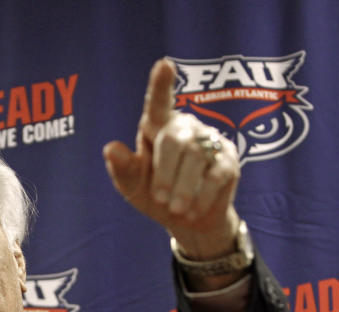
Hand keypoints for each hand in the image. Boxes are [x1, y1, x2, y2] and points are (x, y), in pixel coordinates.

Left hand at [103, 58, 241, 261]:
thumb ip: (123, 168)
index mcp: (157, 126)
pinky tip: (193, 210)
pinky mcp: (228, 159)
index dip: (161, 84)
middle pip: (174, 140)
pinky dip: (202, 196)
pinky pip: (217, 174)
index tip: (164, 65)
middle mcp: (185, 126)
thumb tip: (110, 149)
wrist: (187, 220)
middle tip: (160, 200)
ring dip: (183, 188)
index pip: (158, 103)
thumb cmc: (155, 195)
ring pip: (197, 158)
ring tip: (175, 209)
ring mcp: (210, 140)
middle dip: (165, 174)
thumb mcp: (132, 186)